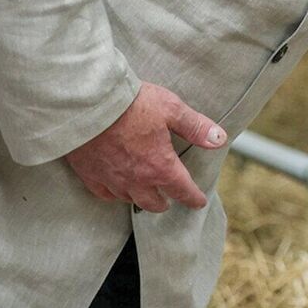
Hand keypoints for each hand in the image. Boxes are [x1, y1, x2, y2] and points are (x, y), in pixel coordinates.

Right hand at [65, 82, 227, 211]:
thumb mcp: (172, 109)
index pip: (182, 190)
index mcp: (160, 166)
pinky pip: (105, 194)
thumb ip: (196, 127)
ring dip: (140, 199)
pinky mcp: (90, 175)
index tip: (198, 202)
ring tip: (145, 194)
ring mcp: (112, 180)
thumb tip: (219, 139)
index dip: (193, 197)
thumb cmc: (132, 104)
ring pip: (129, 200)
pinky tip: (116, 190)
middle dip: (165, 202)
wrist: (88, 104)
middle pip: (154, 203)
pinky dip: (114, 195)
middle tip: (169, 199)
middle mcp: (137, 180)